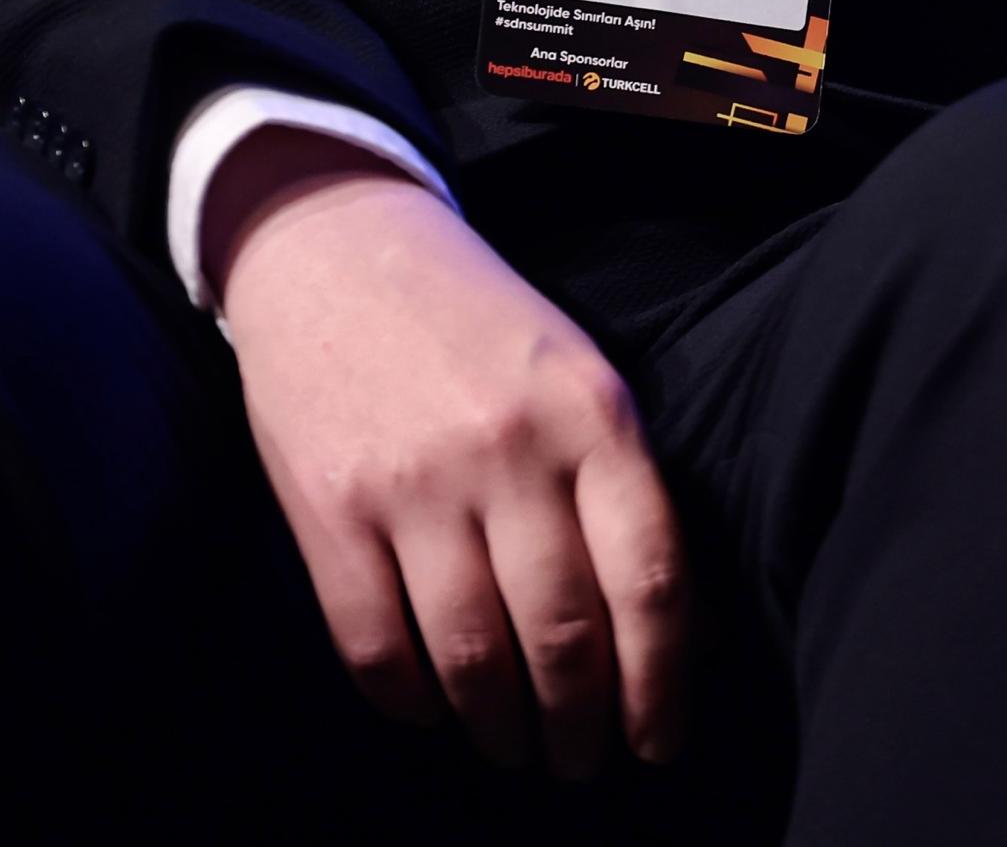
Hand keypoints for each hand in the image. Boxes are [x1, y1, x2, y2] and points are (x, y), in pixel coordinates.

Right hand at [209, 136, 687, 778]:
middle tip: (581, 762)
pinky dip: (410, 702)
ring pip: (474, 659)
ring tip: (515, 748)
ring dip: (501, 730)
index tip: (658, 740)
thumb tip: (676, 629)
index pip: (651, 579)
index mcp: (592, 412)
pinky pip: (375, 648)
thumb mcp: (576, 370)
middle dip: (581, 727)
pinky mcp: (330, 508)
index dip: (661, 684)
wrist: (335, 244)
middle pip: (565, 637)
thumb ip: (622, 483)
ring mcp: (413, 481)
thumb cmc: (476, 323)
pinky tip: (431, 706)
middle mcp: (509, 449)